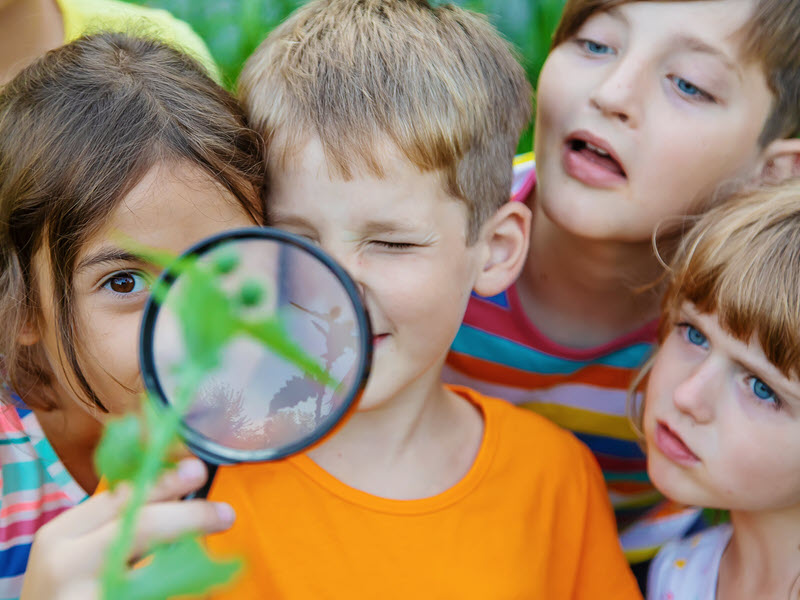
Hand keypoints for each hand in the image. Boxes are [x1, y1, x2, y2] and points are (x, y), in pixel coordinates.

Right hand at [20, 458, 234, 599]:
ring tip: (213, 559)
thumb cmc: (65, 590)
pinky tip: (192, 588)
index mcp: (59, 534)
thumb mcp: (75, 551)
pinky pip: (152, 596)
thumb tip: (178, 488)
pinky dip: (173, 588)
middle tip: (225, 514)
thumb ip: (116, 521)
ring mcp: (81, 598)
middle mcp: (65, 565)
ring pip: (152, 574)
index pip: (120, 498)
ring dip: (188, 561)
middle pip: (141, 527)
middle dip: (190, 516)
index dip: (165, 482)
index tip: (198, 470)